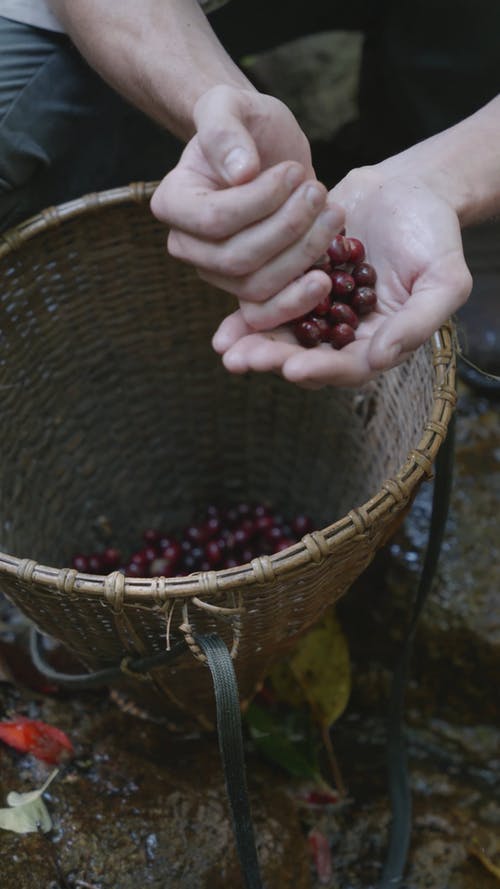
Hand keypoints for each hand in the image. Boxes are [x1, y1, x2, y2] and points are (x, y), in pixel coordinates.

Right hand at [150, 84, 343, 328]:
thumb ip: (224, 128)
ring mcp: (218, 274)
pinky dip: (297, 300)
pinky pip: (267, 311)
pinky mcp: (249, 291)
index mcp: (173, 204)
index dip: (260, 202)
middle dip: (287, 228)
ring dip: (302, 254)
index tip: (294, 171)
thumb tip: (239, 171)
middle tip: (319, 194)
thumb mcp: (231, 105)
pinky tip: (326, 277)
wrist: (267, 152)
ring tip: (333, 216)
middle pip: (237, 258)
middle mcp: (188, 246)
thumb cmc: (246, 125)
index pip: (214, 220)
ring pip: (257, 285)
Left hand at [212, 167, 472, 386]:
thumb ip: (418, 322)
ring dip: (255, 346)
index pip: (350, 367)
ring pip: (284, 337)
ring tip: (228, 350)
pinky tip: (224, 330)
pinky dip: (247, 318)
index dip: (322, 369)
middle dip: (276, 361)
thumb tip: (381, 359)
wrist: (409, 189)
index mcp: (381, 341)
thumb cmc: (435, 234)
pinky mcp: (295, 283)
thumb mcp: (445, 278)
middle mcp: (346, 333)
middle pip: (308, 357)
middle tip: (246, 361)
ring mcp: (318, 310)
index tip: (295, 368)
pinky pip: (269, 305)